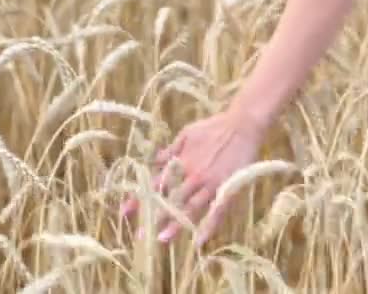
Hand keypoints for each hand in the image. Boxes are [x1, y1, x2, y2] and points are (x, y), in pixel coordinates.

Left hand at [119, 110, 264, 246]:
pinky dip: (209, 227)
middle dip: (153, 216)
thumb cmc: (213, 128)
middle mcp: (192, 174)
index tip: (125, 211)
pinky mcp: (227, 188)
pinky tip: (199, 241)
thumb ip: (170, 150)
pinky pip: (217, 211)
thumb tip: (152, 160)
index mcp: (181, 162)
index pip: (155, 183)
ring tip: (162, 239)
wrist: (242, 126)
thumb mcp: (186, 134)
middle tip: (140, 235)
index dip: (140, 197)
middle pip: (170, 199)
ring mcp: (210, 183)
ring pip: (190, 207)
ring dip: (176, 224)